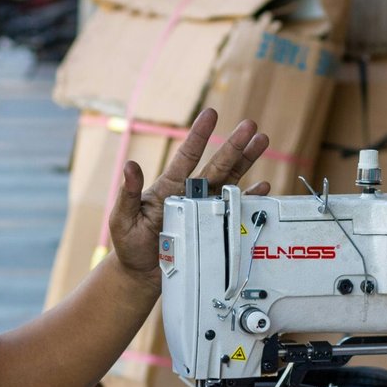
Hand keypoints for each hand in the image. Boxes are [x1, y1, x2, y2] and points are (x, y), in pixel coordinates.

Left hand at [107, 108, 269, 280]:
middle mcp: (192, 193)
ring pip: (231, 181)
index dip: (199, 135)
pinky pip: (236, 211)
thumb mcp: (122, 217)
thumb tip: (130, 165)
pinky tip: (263, 189)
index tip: (211, 113)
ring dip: (247, 162)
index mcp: (171, 186)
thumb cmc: (130, 243)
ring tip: (262, 141)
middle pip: (217, 165)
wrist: (142, 273)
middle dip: (234, 145)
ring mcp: (205, 209)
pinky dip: (250, 200)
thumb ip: (128, 193)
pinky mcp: (215, 228)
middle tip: (251, 125)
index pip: (187, 156)